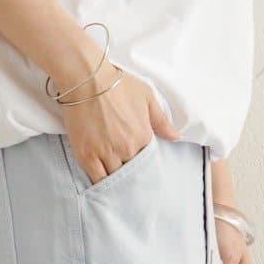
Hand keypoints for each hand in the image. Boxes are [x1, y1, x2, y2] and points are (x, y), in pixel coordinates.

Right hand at [62, 62, 179, 184]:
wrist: (87, 80)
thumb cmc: (118, 85)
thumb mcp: (147, 97)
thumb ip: (162, 121)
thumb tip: (177, 136)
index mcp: (143, 136)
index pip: (147, 159)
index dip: (143, 162)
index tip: (138, 163)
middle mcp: (127, 148)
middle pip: (131, 171)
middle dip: (130, 173)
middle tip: (128, 177)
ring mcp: (106, 153)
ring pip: (114, 177)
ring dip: (116, 180)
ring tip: (116, 182)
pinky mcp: (86, 155)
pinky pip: (96, 177)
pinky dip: (100, 182)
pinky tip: (102, 184)